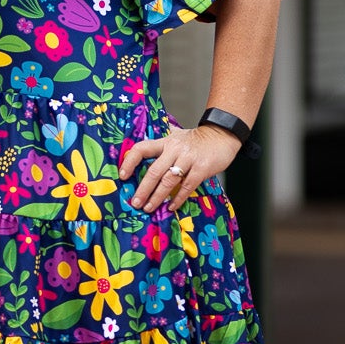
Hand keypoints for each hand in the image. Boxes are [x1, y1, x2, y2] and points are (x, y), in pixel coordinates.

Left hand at [119, 123, 241, 212]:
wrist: (222, 135)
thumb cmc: (197, 139)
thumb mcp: (177, 135)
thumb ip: (163, 140)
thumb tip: (145, 144)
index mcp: (165, 142)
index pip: (142, 148)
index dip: (130, 162)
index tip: (122, 176)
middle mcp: (174, 150)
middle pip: (153, 171)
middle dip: (143, 189)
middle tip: (135, 203)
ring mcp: (188, 159)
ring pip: (168, 181)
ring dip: (157, 197)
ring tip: (148, 208)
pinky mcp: (202, 169)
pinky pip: (187, 186)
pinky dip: (178, 198)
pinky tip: (171, 207)